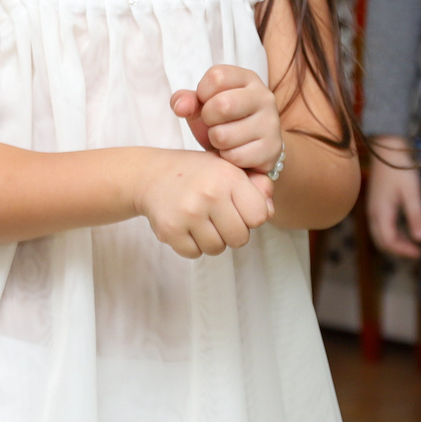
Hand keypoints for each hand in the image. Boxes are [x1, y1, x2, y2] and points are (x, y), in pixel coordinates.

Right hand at [131, 152, 270, 258]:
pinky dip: (192, 245)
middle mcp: (210, 193)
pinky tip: (186, 226)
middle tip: (217, 216)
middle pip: (240, 238)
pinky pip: (194, 253)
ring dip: (211, 239)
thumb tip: (269, 212)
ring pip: (217, 248)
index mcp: (228, 176)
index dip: (250, 215)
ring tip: (200, 220)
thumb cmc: (197, 173)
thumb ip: (257, 186)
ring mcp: (188, 213)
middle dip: (231, 231)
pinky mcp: (170, 230)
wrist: (150, 175)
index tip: (237, 206)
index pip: (260, 216)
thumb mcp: (228, 168)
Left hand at [171, 64, 281, 175]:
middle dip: (208, 119)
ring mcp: (271, 123)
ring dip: (216, 141)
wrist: (248, 149)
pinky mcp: (272, 149)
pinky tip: (234, 152)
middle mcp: (264, 97)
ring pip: (224, 136)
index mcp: (247, 79)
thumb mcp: (201, 105)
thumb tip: (180, 107)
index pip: (217, 76)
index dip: (203, 93)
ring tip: (224, 138)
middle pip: (221, 105)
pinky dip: (226, 158)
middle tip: (214, 123)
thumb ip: (185, 100)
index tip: (207, 102)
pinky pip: (234, 157)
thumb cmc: (222, 120)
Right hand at [364, 142, 420, 259]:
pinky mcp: (375, 203)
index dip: (404, 251)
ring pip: (379, 234)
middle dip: (398, 250)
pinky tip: (404, 229)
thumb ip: (416, 216)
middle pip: (381, 241)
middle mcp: (373, 213)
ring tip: (412, 244)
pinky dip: (391, 233)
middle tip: (417, 252)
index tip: (420, 253)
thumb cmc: (400, 169)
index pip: (389, 241)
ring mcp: (372, 208)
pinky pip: (380, 225)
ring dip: (394, 242)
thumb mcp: (412, 192)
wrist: (386, 149)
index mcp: (381, 212)